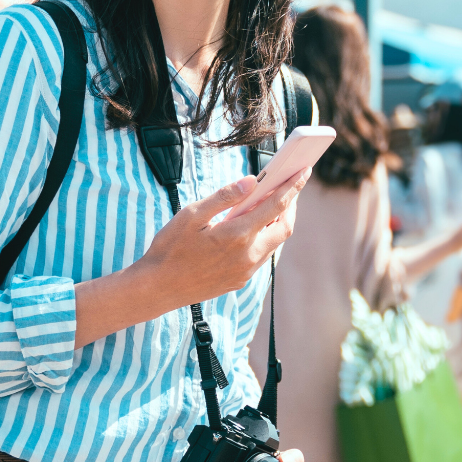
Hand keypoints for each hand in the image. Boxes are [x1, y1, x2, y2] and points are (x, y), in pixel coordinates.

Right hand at [140, 171, 308, 298]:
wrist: (157, 289)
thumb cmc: (170, 248)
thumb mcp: (191, 214)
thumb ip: (224, 197)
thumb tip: (251, 181)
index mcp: (237, 235)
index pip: (276, 206)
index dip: (293, 187)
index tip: (304, 171)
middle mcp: (248, 256)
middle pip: (284, 227)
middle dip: (291, 205)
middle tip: (290, 187)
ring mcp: (246, 271)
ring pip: (274, 243)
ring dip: (278, 222)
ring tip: (273, 203)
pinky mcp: (239, 280)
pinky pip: (262, 255)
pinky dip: (264, 237)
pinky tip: (254, 227)